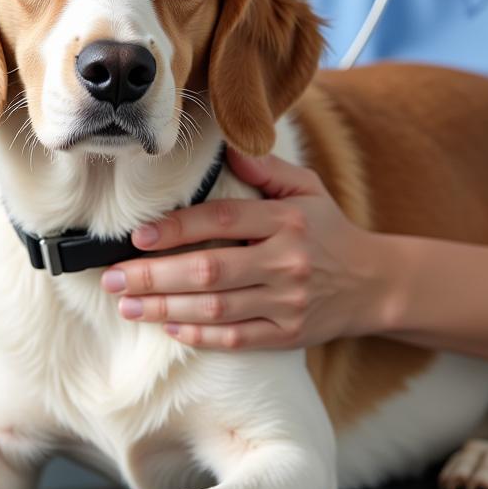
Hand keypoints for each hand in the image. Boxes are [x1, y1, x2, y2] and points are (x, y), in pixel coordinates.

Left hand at [101, 148, 390, 349]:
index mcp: (288, 221)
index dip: (177, 228)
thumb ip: (267, 169)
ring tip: (126, 305)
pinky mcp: (288, 336)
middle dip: (155, 275)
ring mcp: (287, 303)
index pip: (223, 221)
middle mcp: (286, 262)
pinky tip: (167, 328)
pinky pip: (236, 339)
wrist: (374, 284)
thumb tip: (226, 149)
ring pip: (216, 308)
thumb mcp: (307, 189)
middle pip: (210, 270)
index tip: (137, 236)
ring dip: (165, 308)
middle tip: (112, 278)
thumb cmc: (328, 230)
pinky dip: (199, 336)